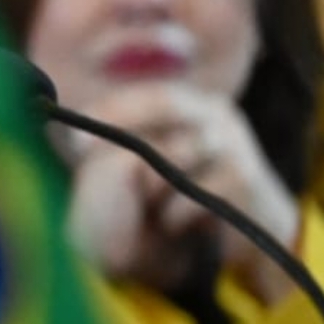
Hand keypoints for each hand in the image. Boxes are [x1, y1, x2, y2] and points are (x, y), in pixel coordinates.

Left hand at [63, 85, 299, 304]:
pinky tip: (174, 225)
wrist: (257, 229)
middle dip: (120, 125)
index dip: (111, 108)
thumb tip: (66, 133)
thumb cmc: (194, 194)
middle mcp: (218, 114)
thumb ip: (126, 144)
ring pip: (173, 154)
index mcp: (195, 104)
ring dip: (150, 186)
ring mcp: (236, 143)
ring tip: (148, 207)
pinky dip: (173, 214)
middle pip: (165, 103)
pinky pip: (191, 195)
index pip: (151, 93)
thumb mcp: (160, 164)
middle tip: (80, 151)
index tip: (73, 133)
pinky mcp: (247, 179)